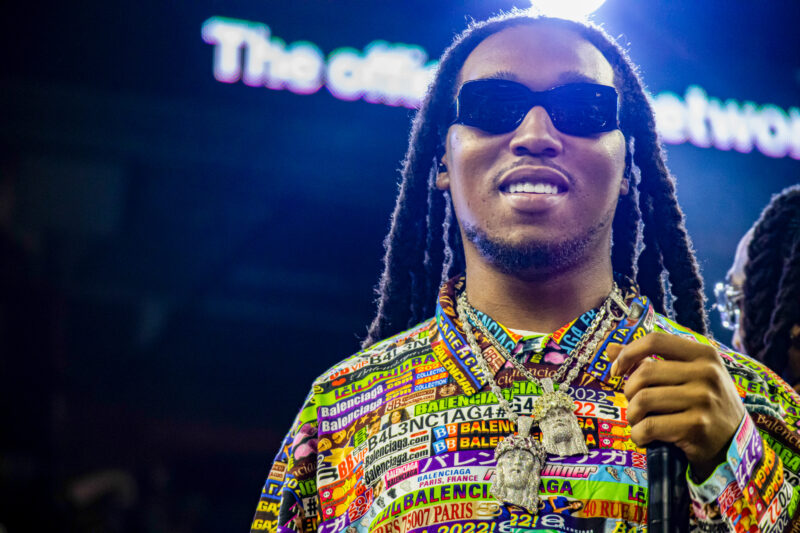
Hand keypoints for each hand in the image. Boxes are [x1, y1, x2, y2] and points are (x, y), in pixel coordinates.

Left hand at [606, 332, 745, 480]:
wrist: (735, 444)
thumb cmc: (704, 404)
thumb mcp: (687, 376)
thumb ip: (650, 360)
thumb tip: (610, 348)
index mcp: (704, 354)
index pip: (655, 341)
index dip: (628, 353)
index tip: (617, 371)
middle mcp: (707, 373)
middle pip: (644, 373)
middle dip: (629, 392)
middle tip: (635, 405)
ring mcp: (704, 399)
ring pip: (642, 400)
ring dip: (632, 415)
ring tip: (640, 422)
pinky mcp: (697, 426)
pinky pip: (649, 427)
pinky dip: (638, 435)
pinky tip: (645, 438)